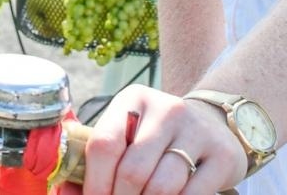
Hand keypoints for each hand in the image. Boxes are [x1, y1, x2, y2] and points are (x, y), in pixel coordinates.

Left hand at [67, 86, 247, 194]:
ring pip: (162, 187)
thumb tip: (64, 192)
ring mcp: (198, 131)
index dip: (94, 184)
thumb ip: (98, 161)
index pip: (104, 144)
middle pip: (132, 171)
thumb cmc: (157, 136)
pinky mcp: (222, 156)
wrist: (214, 123)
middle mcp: (167, 109)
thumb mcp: (128, 135)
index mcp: (133, 100)